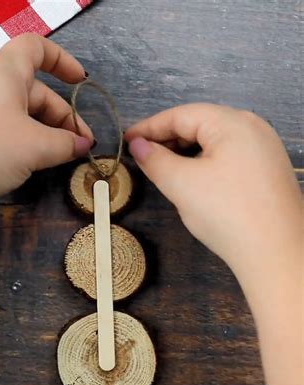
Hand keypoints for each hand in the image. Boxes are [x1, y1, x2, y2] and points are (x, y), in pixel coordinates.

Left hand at [0, 33, 92, 206]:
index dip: (62, 61)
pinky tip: (26, 163)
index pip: (37, 48)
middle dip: (61, 117)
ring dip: (43, 132)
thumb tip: (83, 145)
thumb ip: (66, 144)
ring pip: (17, 113)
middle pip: (33, 90)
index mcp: (5, 71)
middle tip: (79, 147)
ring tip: (57, 158)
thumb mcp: (36, 148)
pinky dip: (20, 140)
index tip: (81, 83)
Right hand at [124, 104, 301, 273]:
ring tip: (161, 166)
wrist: (275, 253)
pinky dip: (202, 162)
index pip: (181, 115)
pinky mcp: (266, 170)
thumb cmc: (225, 212)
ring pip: (213, 141)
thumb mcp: (181, 183)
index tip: (126, 139)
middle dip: (167, 138)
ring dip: (184, 151)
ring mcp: (263, 149)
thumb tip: (137, 145)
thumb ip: (155, 160)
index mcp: (232, 123)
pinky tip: (190, 177)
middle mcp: (252, 128)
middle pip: (199, 124)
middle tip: (140, 155)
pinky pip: (227, 156)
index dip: (149, 126)